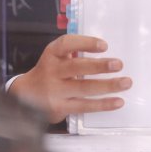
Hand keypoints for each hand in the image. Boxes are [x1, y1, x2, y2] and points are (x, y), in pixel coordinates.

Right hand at [8, 34, 131, 123]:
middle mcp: (52, 71)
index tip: (104, 45)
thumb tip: (103, 51)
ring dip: (108, 85)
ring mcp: (55, 91)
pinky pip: (85, 105)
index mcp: (52, 54)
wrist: (25, 95)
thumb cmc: (48, 72)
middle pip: (78, 67)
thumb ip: (73, 52)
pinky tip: (117, 101)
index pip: (67, 44)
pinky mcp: (60, 108)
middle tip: (118, 64)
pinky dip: (103, 104)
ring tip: (126, 82)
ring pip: (84, 88)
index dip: (86, 43)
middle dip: (100, 66)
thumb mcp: (54, 57)